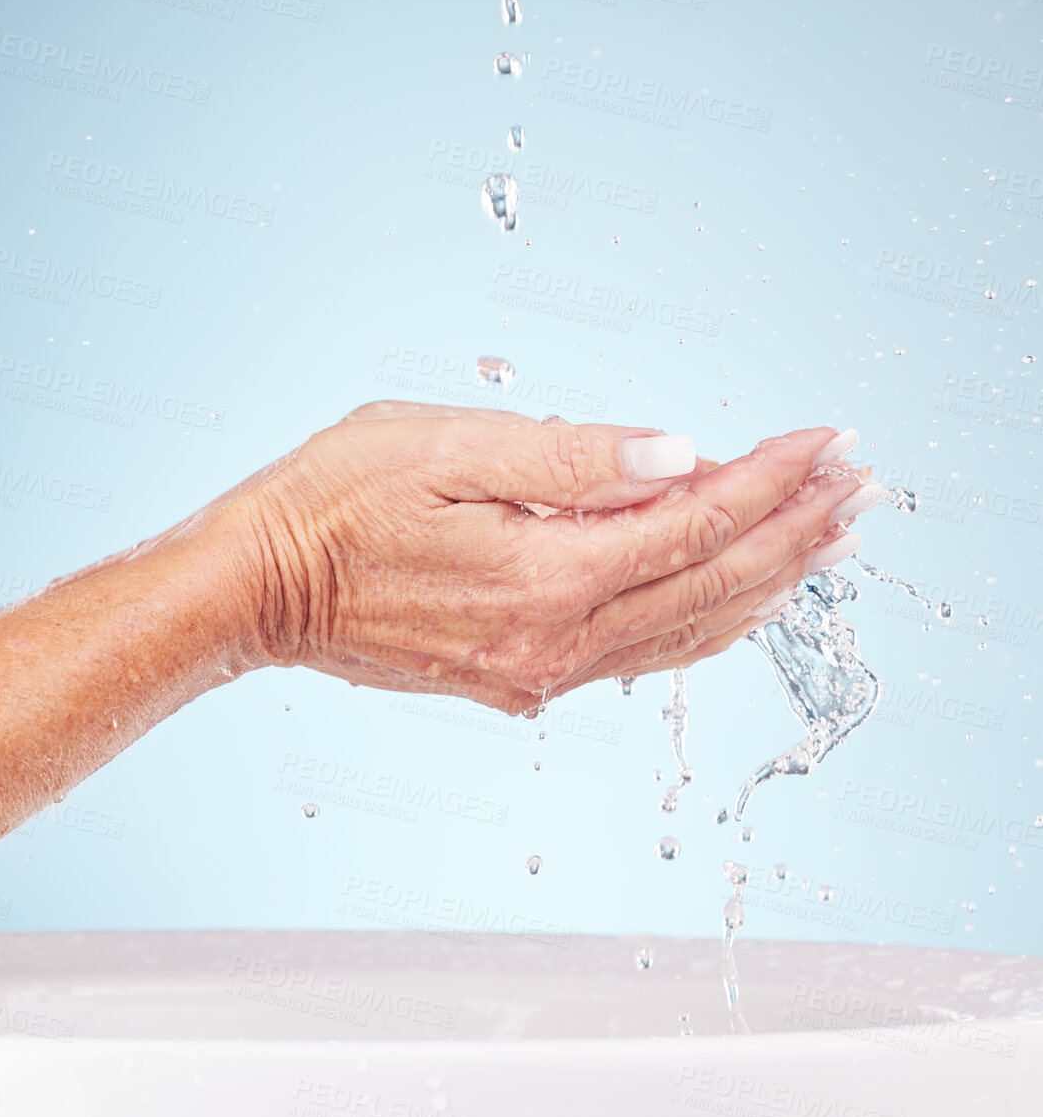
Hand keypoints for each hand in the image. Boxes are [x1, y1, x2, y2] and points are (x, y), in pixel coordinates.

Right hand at [233, 402, 874, 714]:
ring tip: (826, 536)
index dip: (771, 477)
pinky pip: (640, 655)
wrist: (257, 591)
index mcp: (542, 573)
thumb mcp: (440, 446)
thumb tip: (675, 453)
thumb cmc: (331, 503)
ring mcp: (537, 669)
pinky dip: (704, 619)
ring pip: (687, 631)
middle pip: (711, 584)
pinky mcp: (518, 678)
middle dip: (795, 531)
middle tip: (860, 483)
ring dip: (766, 580)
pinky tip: (734, 594)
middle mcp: (553, 639)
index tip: (827, 438)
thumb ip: (567, 456)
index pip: (694, 520)